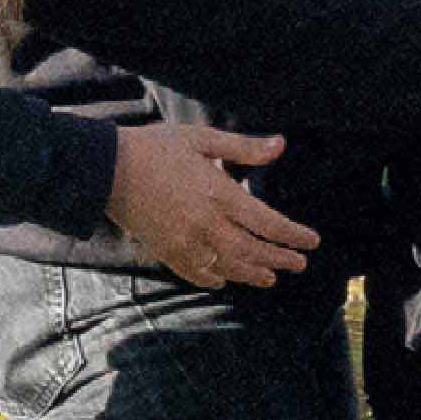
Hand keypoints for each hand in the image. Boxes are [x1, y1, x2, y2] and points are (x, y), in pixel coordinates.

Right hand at [104, 120, 316, 291]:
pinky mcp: (167, 251)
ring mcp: (187, 243)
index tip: (312, 242)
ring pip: (229, 267)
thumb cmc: (157, 147)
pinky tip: (224, 280)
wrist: (108, 168)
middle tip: (299, 265)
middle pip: (254, 250)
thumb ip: (244, 148)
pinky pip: (197, 273)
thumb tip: (281, 145)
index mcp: (221, 194)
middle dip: (280, 259)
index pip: (269, 223)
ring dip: (253, 273)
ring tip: (270, 277)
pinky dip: (214, 279)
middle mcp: (208, 224)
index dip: (294, 235)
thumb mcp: (203, 139)